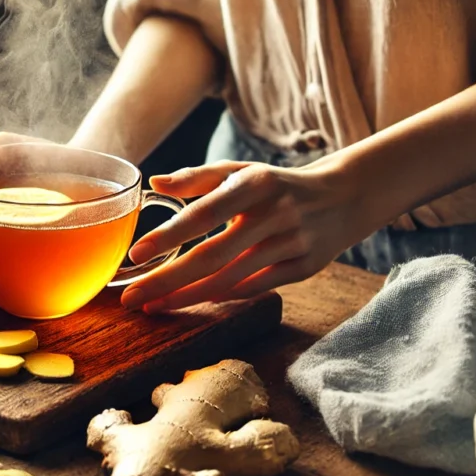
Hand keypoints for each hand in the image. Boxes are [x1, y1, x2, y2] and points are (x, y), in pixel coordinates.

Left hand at [119, 159, 373, 312]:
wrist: (343, 196)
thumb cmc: (276, 185)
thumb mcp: (240, 171)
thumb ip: (196, 178)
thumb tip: (154, 183)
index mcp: (254, 184)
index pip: (204, 214)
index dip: (169, 236)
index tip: (135, 254)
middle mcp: (274, 214)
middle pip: (213, 256)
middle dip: (168, 280)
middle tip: (132, 298)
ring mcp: (292, 243)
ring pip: (232, 278)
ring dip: (188, 295)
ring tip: (154, 305)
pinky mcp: (306, 267)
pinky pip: (257, 288)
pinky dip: (224, 296)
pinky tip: (193, 301)